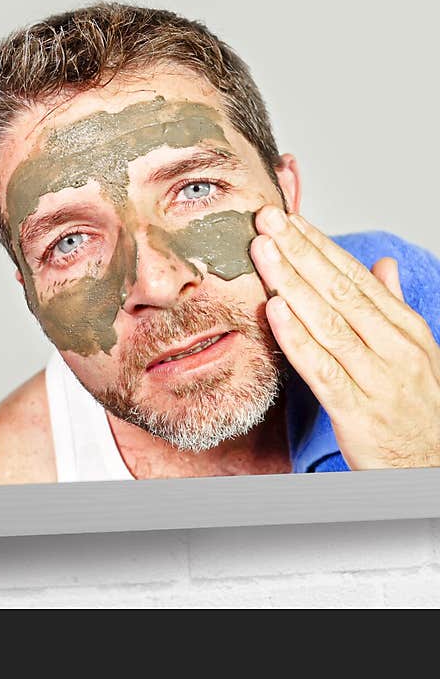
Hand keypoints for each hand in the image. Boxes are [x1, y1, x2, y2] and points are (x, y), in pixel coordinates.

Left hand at [249, 205, 439, 469]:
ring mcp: (377, 378)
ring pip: (327, 321)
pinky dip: (297, 337)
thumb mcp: (415, 351)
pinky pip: (322, 368)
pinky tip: (273, 311)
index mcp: (404, 328)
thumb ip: (393, 307)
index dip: (318, 244)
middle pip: (337, 289)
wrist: (432, 467)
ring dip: (291, 283)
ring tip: (262, 252)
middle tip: (267, 219)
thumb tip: (383, 264)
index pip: (354, 276)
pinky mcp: (357, 410)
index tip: (287, 218)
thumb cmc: (416, 407)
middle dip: (299, 251)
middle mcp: (393, 347)